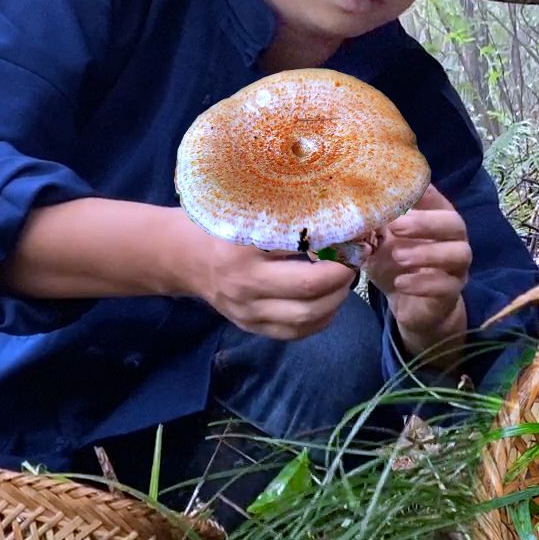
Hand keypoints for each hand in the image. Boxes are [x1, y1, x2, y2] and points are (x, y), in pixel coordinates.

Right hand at [182, 219, 355, 340]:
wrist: (183, 257)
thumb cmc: (219, 224)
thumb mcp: (246, 208)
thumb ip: (283, 210)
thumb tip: (337, 208)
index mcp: (243, 245)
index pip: (301, 244)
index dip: (335, 239)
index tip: (354, 230)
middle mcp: (245, 282)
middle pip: (310, 286)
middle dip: (343, 272)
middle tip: (356, 256)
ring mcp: (247, 310)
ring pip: (307, 315)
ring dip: (337, 297)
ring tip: (345, 277)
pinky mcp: (250, 326)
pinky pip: (296, 331)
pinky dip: (322, 317)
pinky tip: (329, 299)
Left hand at [366, 184, 471, 355]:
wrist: (409, 305)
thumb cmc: (395, 265)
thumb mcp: (378, 242)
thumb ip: (371, 225)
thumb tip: (350, 209)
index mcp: (436, 218)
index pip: (437, 199)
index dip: (423, 193)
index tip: (400, 190)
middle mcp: (453, 238)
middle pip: (454, 223)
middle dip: (426, 222)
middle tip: (396, 225)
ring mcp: (457, 266)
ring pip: (457, 254)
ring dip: (427, 253)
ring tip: (398, 256)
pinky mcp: (452, 292)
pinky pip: (446, 286)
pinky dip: (423, 284)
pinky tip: (400, 284)